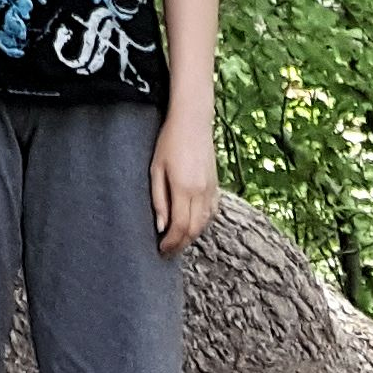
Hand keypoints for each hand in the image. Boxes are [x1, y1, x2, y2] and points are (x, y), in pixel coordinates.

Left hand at [151, 116, 216, 253]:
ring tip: (177, 241)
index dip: (171, 243)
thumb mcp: (156, 169)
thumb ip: (158, 199)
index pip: (180, 227)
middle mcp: (201, 192)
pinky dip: (202, 223)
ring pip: (205, 223)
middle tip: (168, 251)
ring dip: (192, 236)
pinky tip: (193, 225)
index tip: (161, 250)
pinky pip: (212, 212)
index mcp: (184, 188)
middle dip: (181, 244)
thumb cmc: (169, 142)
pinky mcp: (216, 185)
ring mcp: (212, 189)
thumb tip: (161, 227)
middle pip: (194, 230)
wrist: (193, 121)